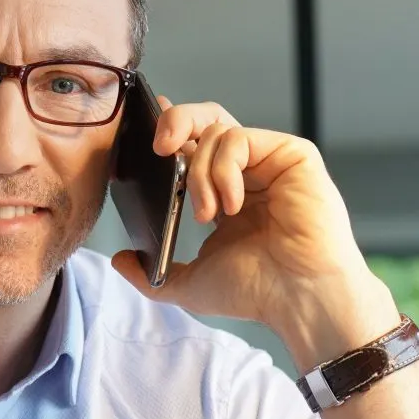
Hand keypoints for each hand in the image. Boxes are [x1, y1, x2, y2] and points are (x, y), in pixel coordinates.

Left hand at [110, 98, 399, 368]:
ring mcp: (271, 161)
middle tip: (160, 149)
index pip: (194, 146)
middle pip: (206, 121)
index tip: (149, 134)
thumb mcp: (190, 285)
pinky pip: (240, 139)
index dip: (171, 131)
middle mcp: (249, 172)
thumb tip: (120, 261)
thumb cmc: (257, 292)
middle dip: (175, 123)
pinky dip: (224, 169)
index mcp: (226, 193)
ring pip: (218, 131)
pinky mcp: (292, 154)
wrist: (298, 298)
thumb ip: (151, 274)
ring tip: (208, 214)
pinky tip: (230, 204)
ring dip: (200, 173)